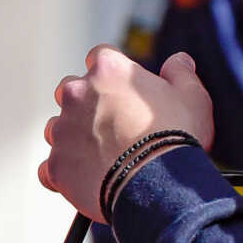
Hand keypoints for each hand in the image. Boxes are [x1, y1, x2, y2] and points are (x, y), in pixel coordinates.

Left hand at [39, 46, 216, 220]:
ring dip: (73, 138)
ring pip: (57, 128)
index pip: (100, 56)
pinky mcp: (56, 166)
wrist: (160, 186)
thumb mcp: (192, 97)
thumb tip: (179, 60)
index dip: (112, 73)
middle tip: (112, 124)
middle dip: (86, 103)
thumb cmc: (176, 137)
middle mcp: (78, 94)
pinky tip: (86, 180)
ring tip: (101, 156)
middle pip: (70, 89)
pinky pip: (50, 168)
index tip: (123, 89)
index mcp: (109, 70)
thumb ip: (181, 73)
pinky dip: (65, 173)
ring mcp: (63, 131)